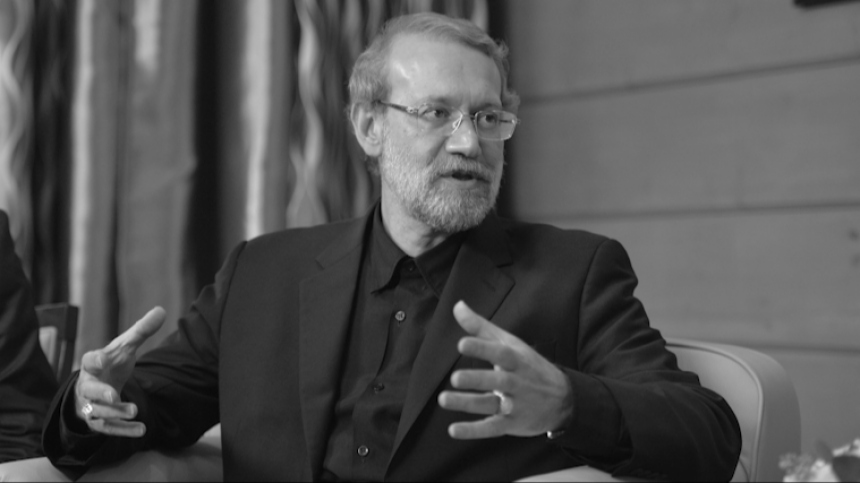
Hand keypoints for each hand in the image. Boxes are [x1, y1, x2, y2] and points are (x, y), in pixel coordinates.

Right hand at [74, 306, 165, 436]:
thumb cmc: (110, 364)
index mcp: (92, 364)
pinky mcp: (100, 422)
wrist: (96, 389)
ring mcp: (92, 406)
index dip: (94, 359)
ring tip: (134, 411)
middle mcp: (88, 386)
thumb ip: (141, 331)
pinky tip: (142, 430)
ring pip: (99, 412)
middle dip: (101, 394)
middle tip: (114, 395)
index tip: (101, 359)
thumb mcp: (124, 347)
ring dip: (115, 413)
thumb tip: (161, 310)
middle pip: (90, 391)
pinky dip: (124, 431)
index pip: (89, 360)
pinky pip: (109, 429)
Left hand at [438, 301, 572, 438]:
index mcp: (516, 360)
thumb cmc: (529, 366)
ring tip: (444, 399)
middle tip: (455, 378)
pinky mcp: (511, 424)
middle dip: (477, 380)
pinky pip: (492, 428)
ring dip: (467, 403)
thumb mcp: (510, 343)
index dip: (482, 348)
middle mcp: (517, 383)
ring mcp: (515, 405)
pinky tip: (453, 430)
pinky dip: (473, 430)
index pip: (500, 353)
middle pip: (497, 381)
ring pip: (491, 405)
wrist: (563, 399)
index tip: (462, 344)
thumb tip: (458, 305)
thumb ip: (481, 327)